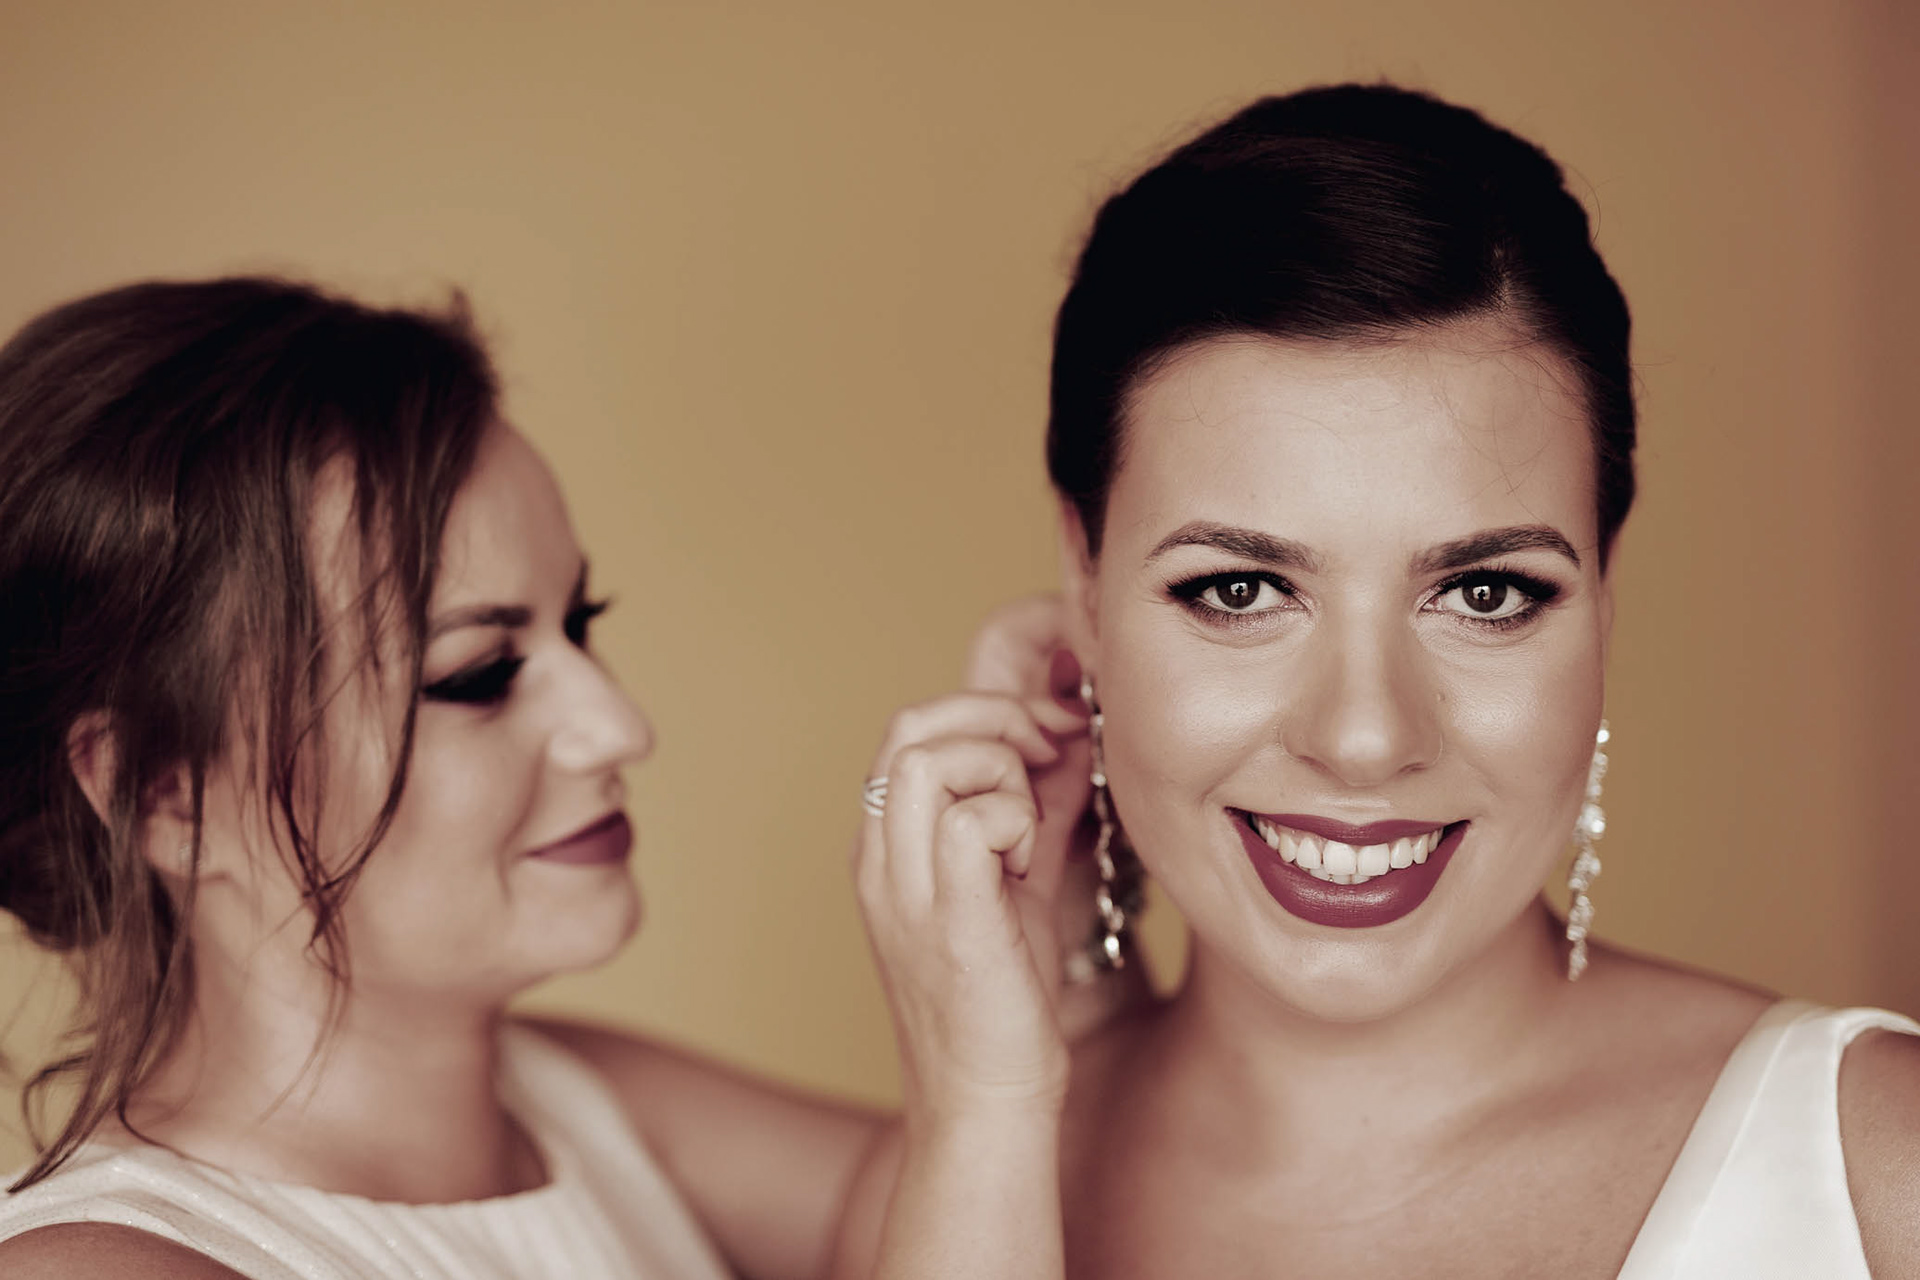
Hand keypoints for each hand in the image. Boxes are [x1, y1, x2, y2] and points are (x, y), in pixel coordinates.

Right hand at [853, 691, 1085, 1123]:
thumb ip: (1038, 808)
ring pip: (928, 760)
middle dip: (996, 718)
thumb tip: (1071, 743)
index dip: (988, 711)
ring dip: (1001, 771)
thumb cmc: (1003, 1000)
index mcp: (888, 848)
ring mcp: (904, 891)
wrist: (986, 1102)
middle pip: (910, 728)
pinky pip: (966, 821)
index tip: (1054, 733)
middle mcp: (881, 861)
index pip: (912, 730)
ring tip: (1032, 830)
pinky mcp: (947, 921)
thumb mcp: (1019, 883)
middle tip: (1051, 752)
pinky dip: (1014, 819)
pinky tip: (1033, 863)